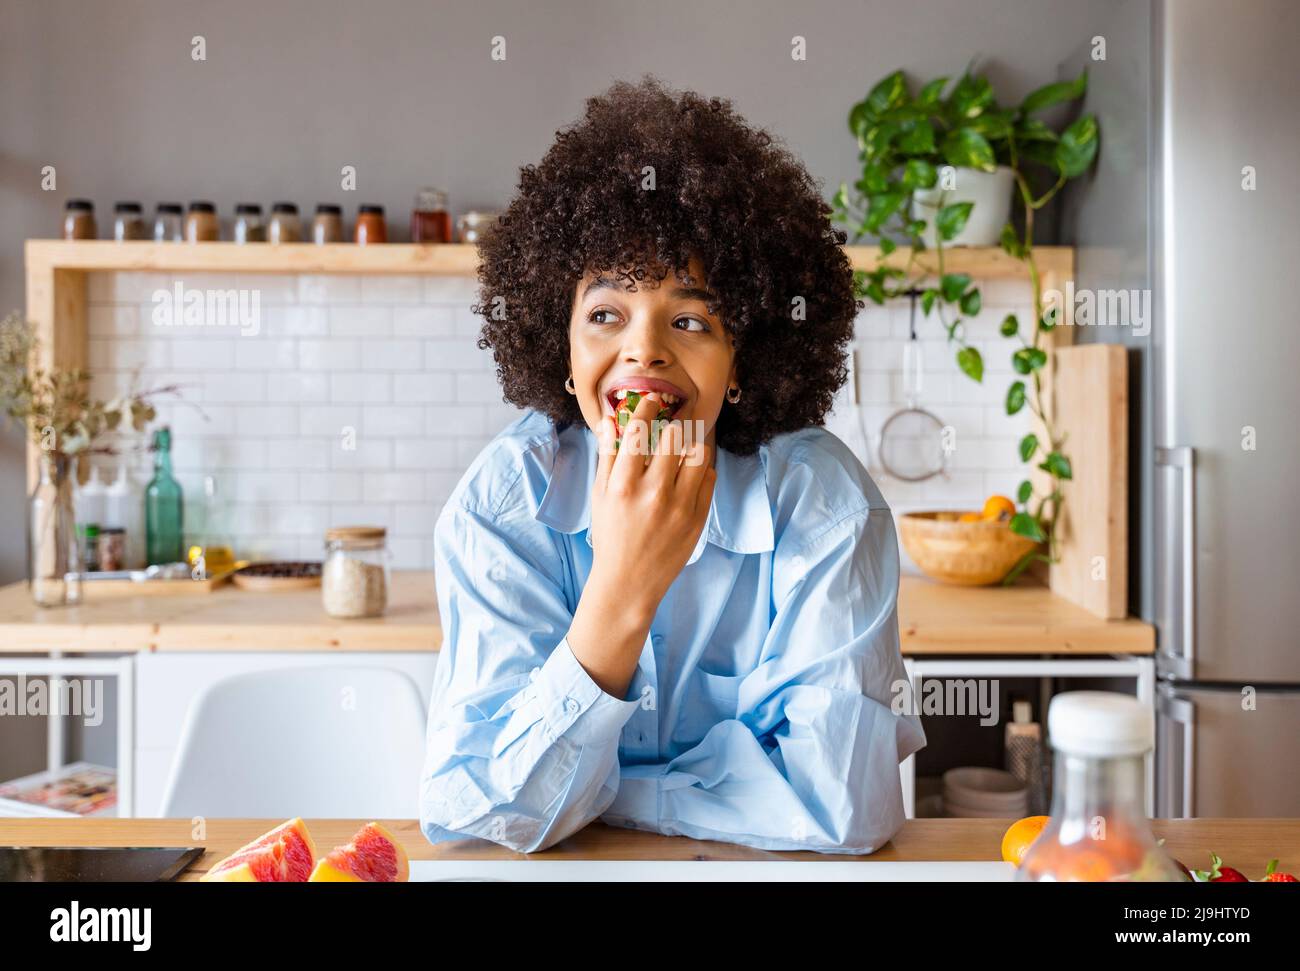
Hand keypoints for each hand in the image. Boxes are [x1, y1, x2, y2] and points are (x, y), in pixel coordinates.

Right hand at [589, 392, 715, 615]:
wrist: (629, 581)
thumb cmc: (610, 536)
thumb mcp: (600, 496)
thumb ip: (607, 456)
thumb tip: (611, 421)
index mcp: (624, 485)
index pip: (639, 431)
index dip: (646, 409)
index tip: (650, 401)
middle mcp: (653, 493)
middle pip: (674, 437)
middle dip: (671, 427)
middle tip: (669, 427)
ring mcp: (680, 506)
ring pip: (698, 453)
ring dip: (690, 444)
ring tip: (682, 449)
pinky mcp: (698, 518)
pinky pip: (709, 477)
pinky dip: (701, 469)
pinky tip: (689, 474)